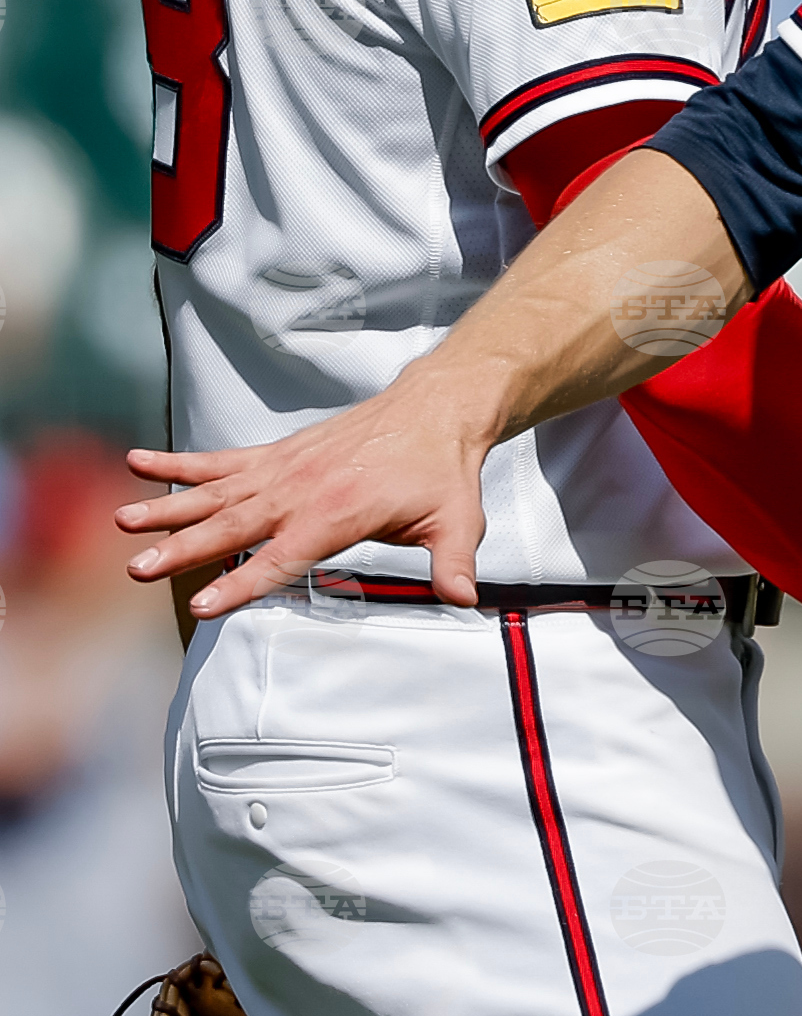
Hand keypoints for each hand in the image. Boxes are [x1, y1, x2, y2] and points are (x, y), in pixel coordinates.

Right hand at [116, 372, 493, 615]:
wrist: (434, 410)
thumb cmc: (442, 472)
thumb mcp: (457, 521)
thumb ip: (454, 564)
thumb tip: (464, 601)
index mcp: (338, 514)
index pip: (281, 557)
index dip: (242, 582)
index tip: (203, 605)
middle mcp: (301, 490)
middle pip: (232, 526)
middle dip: (182, 550)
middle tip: (138, 569)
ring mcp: (283, 469)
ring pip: (215, 494)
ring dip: (168, 509)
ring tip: (122, 522)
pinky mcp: (277, 454)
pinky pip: (219, 461)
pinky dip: (179, 463)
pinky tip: (138, 463)